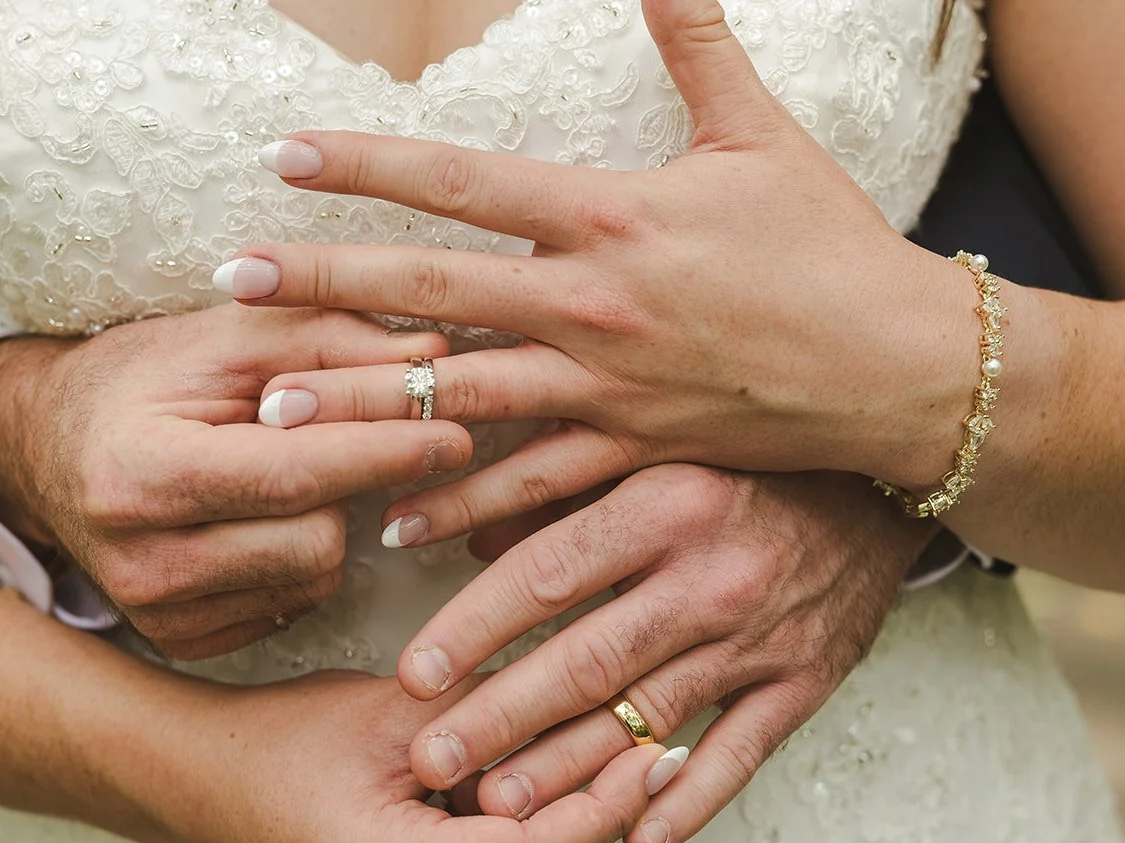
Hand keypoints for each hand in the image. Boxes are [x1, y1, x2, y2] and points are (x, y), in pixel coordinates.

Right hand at [0, 304, 466, 658]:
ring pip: (315, 576)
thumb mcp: (226, 335)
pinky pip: (296, 604)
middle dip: (353, 484)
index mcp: (138, 474)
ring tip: (295, 470)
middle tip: (365, 435)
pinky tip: (272, 517)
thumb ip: (330, 338)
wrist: (49, 451)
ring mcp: (160, 616)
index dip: (382, 451)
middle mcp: (141, 562)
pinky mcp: (185, 642)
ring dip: (331, 519)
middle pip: (315, 540)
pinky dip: (304, 556)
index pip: (292, 475)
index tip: (455, 430)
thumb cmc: (144, 380)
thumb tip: (436, 359)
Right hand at [140, 670, 676, 842]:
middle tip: (593, 751)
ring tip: (507, 780)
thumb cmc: (286, 738)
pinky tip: (482, 814)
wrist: (207, 784)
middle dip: (584, 823)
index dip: (606, 806)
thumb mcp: (394, 707)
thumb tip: (600, 712)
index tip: (653, 757)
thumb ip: (496, 713)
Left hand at [221, 0, 981, 530]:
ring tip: (273, 407)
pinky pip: (525, 482)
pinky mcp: (626, 449)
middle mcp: (588, 303)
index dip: (366, 163)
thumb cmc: (829, 245)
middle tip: (230, 279)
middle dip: (323, 281)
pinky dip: (458, 499)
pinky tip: (390, 513)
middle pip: (429, 290)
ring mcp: (601, 386)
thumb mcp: (760, 132)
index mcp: (608, 215)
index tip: (285, 156)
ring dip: (360, 399)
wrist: (894, 364)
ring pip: (455, 394)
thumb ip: (696, 43)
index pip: (460, 181)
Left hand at [387, 465, 932, 842]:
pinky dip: (690, 801)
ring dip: (571, 771)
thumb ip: (565, 489)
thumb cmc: (747, 460)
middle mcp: (712, 575)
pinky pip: (742, 754)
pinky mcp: (806, 681)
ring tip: (499, 808)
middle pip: (588, 660)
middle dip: (501, 718)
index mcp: (665, 502)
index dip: (473, 627)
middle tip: (431, 764)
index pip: (549, 574)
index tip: (412, 675)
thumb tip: (464, 537)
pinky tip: (637, 842)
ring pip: (650, 719)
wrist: (884, 482)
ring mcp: (762, 637)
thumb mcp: (659, 449)